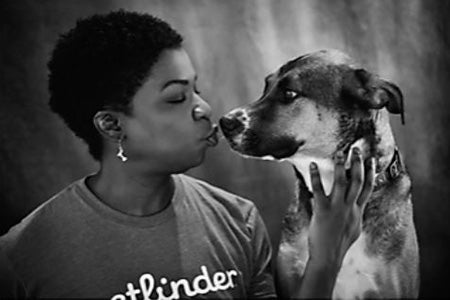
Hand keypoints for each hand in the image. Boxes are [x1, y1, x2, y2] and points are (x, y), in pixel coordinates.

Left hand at [307, 148, 374, 268]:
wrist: (329, 256)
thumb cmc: (340, 243)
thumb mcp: (354, 228)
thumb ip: (355, 214)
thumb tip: (357, 206)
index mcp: (358, 211)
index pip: (368, 188)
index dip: (371, 172)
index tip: (372, 159)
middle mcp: (350, 207)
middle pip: (357, 181)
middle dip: (357, 164)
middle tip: (356, 150)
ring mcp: (337, 208)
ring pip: (342, 182)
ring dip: (340, 166)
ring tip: (339, 153)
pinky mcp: (323, 210)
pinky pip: (319, 189)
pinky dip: (316, 176)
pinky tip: (314, 165)